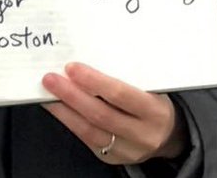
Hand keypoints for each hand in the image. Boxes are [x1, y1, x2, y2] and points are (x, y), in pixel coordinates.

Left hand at [41, 62, 187, 164]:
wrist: (169, 136)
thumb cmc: (155, 101)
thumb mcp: (151, 87)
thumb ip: (127, 76)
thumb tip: (90, 56)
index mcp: (155, 111)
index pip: (120, 94)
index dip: (94, 81)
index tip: (72, 67)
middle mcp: (142, 134)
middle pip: (101, 114)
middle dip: (72, 95)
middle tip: (51, 79)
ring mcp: (127, 150)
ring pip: (90, 131)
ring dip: (64, 110)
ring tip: (47, 93)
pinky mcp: (112, 159)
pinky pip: (87, 140)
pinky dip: (69, 122)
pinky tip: (58, 109)